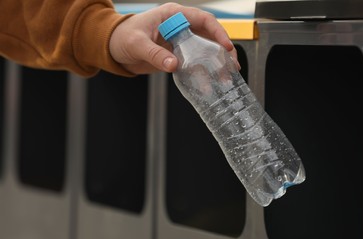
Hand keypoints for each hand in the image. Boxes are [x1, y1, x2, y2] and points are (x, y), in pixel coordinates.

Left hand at [109, 2, 239, 74]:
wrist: (113, 48)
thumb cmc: (122, 36)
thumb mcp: (137, 44)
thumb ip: (155, 54)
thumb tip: (174, 65)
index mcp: (174, 15)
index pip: (203, 20)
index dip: (218, 32)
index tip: (226, 47)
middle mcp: (181, 26)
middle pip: (210, 35)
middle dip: (224, 51)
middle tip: (232, 66)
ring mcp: (180, 41)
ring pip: (205, 50)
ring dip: (216, 63)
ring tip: (226, 77)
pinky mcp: (177, 55)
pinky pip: (194, 62)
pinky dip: (203, 71)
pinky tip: (209, 82)